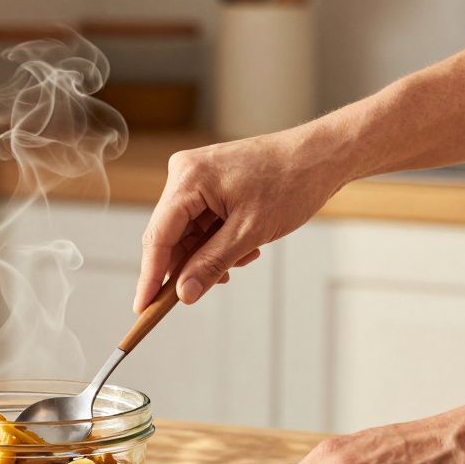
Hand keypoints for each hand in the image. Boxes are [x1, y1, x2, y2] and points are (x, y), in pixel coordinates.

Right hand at [134, 128, 350, 312]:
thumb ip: (212, 263)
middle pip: (170, 235)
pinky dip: (219, 240)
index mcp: (188, 179)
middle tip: (201, 291)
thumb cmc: (291, 183)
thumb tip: (184, 294)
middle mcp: (185, 173)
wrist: (322, 156)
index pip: (158, 236)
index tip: (143, 307)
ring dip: (210, 253)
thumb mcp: (250, 232)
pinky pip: (201, 222)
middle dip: (190, 264)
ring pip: (188, 232)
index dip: (150, 276)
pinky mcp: (210, 182)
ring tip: (245, 256)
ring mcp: (196, 176)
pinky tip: (246, 244)